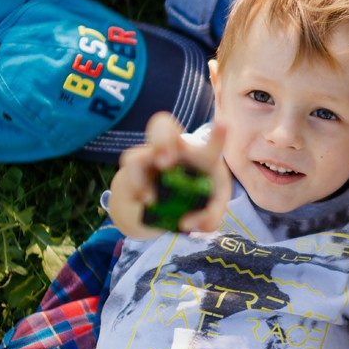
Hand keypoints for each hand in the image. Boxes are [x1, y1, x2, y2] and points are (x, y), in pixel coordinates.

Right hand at [107, 112, 231, 237]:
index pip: (210, 144)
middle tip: (166, 162)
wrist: (165, 204)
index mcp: (200, 156)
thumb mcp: (210, 210)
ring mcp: (148, 160)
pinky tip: (144, 202)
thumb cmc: (196, 198)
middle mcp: (173, 151)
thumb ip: (208, 218)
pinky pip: (124, 180)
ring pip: (133, 155)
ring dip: (139, 177)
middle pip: (161, 126)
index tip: (223, 125)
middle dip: (161, 140)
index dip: (217, 136)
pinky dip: (134, 193)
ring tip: (151, 199)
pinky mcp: (132, 175)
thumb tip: (186, 224)